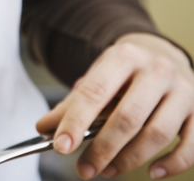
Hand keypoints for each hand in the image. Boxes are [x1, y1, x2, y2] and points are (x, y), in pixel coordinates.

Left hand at [37, 33, 193, 178]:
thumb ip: (72, 104)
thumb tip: (44, 128)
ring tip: (108, 170)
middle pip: (128, 117)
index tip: (61, 146)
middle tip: (84, 168)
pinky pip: (191, 145)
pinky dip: (172, 163)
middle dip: (102, 149)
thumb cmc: (124, 73)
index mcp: (124, 57)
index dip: (74, 122)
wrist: (162, 55)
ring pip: (158, 134)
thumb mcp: (96, 78)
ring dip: (130, 159)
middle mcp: (156, 71)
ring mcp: (183, 91)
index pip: (95, 93)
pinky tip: (153, 172)